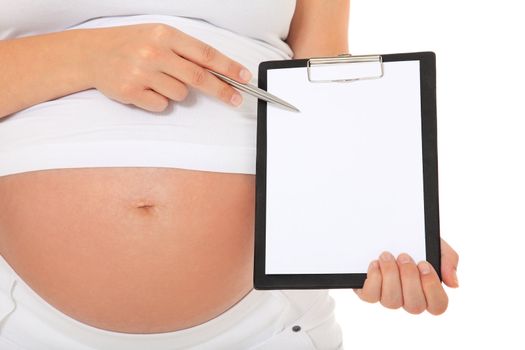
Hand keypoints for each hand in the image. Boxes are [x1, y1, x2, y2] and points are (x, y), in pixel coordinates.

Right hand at [83, 23, 251, 111]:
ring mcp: (142, 73)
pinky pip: (161, 106)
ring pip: (180, 95)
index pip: (205, 54)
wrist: (92, 54)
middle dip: (222, 90)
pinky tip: (146, 89)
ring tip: (158, 80)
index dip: (228, 67)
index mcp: (165, 35)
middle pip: (199, 77)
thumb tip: (218, 71)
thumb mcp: (158, 37)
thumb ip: (186, 51)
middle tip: (235, 99)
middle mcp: (154, 52)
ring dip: (177, 92)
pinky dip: (159, 101)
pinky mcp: (131, 92)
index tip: (245, 77)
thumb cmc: (131, 44)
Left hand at [353, 238, 458, 314]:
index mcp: (428, 290)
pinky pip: (370, 296)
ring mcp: (388, 297)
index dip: (431, 287)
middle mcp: (408, 298)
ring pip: (391, 302)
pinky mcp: (370, 291)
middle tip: (404, 256)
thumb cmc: (415, 241)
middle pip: (414, 306)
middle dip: (409, 279)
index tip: (424, 263)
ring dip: (390, 276)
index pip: (438, 306)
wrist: (385, 229)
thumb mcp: (434, 243)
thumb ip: (448, 259)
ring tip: (386, 255)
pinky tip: (375, 263)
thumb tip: (453, 283)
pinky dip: (373, 279)